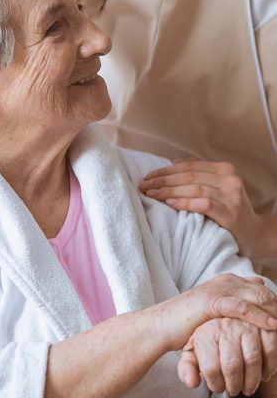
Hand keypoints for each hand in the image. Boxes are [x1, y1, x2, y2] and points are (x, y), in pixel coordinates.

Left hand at [138, 159, 261, 259]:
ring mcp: (231, 197)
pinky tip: (169, 204)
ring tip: (150, 195)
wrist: (255, 235)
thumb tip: (172, 163)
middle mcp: (229, 179)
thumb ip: (198, 174)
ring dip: (168, 191)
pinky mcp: (230, 214)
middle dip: (162, 181)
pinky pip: (203, 204)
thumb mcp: (217, 188)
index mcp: (224, 169)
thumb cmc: (228, 210)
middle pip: (188, 176)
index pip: (188, 166)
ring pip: (194, 188)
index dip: (165, 171)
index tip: (146, 177)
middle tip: (143, 186)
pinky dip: (184, 202)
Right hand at [155, 274, 276, 350]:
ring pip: (258, 296)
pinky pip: (243, 307)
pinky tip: (273, 326)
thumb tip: (259, 281)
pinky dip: (261, 317)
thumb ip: (236, 296)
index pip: (262, 289)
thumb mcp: (215, 308)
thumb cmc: (188, 322)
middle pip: (264, 291)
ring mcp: (218, 289)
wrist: (162, 326)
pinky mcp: (211, 301)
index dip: (275, 304)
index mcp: (226, 281)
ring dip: (274, 313)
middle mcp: (224, 281)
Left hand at [177, 318, 276, 397]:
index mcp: (205, 334)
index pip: (210, 367)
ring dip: (252, 381)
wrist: (226, 315)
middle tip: (233, 390)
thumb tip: (192, 382)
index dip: (215, 384)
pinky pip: (270, 351)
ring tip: (248, 387)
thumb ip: (188, 366)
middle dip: (234, 385)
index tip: (217, 387)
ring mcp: (244, 326)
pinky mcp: (262, 327)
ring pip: (252, 360)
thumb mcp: (192, 349)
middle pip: (232, 365)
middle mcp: (223, 327)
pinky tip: (261, 374)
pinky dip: (268, 368)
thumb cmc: (209, 338)